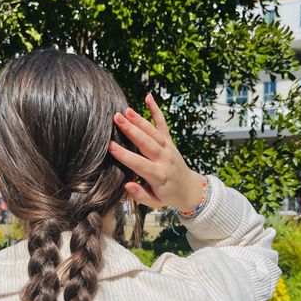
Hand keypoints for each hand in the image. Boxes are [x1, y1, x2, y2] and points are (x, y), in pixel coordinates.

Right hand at [108, 94, 203, 211]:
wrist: (190, 189)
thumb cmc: (167, 196)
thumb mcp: (154, 202)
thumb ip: (140, 195)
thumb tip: (126, 186)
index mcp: (158, 176)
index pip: (139, 163)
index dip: (124, 154)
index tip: (110, 145)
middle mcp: (164, 159)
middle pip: (146, 143)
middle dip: (131, 130)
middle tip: (116, 118)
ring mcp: (168, 148)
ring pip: (153, 132)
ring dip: (139, 120)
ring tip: (126, 110)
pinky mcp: (170, 141)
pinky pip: (163, 124)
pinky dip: (156, 110)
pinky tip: (148, 97)